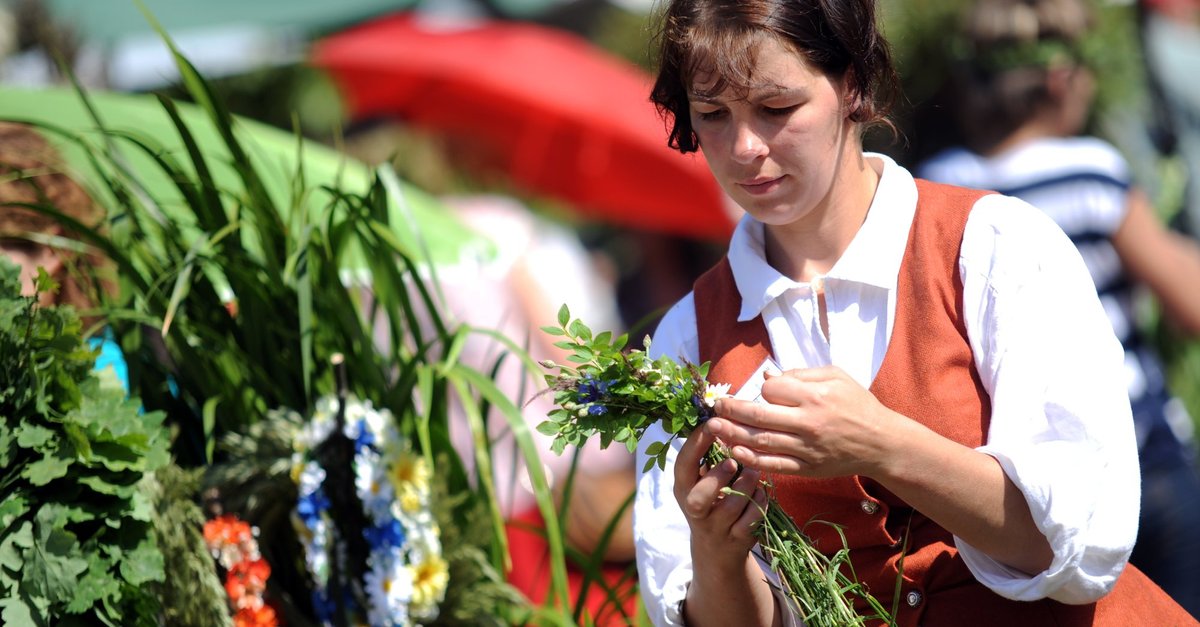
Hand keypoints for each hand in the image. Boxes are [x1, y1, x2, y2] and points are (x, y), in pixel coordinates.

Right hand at [673, 423, 766, 568]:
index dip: (697, 443)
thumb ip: (708, 454)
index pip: (683, 465)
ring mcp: (715, 528)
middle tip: (733, 462)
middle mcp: (694, 510)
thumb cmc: (712, 501)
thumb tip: (722, 414)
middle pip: (699, 497)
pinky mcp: (736, 540)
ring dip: (747, 486)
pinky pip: (752, 520)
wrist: (716, 550)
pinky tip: (761, 494)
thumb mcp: (702, 479)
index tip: (714, 423)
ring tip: (755, 473)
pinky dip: (760, 503)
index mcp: (683, 488)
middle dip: (718, 477)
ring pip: (732, 506)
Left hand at [708, 366, 898, 477]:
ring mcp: (806, 448)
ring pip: (761, 441)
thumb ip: (801, 373)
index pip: (773, 390)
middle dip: (731, 409)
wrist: (881, 443)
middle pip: (759, 415)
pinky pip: (773, 464)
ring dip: (732, 433)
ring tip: (713, 427)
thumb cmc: (858, 405)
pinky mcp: (807, 468)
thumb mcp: (837, 377)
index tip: (761, 391)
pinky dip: (751, 459)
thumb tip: (768, 377)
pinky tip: (734, 450)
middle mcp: (808, 423)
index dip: (763, 389)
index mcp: (815, 396)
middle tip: (714, 406)